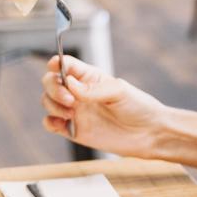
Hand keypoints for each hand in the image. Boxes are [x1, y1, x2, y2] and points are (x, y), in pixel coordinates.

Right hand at [40, 55, 165, 157]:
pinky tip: (61, 124)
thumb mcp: (119, 91)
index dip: (57, 62)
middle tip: (69, 100)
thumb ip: (93, 89)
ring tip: (70, 113)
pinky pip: (51, 124)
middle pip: (51, 82)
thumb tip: (69, 83)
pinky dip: (49, 122)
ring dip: (52, 105)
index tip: (55, 66)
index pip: (67, 64)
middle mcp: (79, 92)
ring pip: (48, 101)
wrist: (148, 134)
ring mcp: (75, 111)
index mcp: (90, 77)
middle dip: (53, 88)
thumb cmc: (138, 107)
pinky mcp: (74, 130)